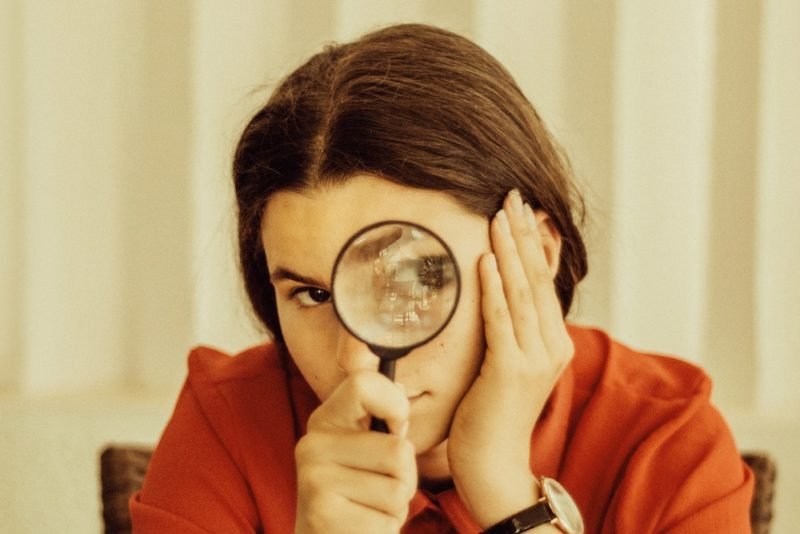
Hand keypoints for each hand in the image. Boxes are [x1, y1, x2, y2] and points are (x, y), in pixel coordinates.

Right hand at [294, 370, 416, 533]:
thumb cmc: (357, 495)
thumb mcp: (366, 450)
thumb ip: (384, 420)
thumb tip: (401, 388)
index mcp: (325, 420)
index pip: (364, 383)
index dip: (396, 405)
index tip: (396, 430)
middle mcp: (312, 444)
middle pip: (399, 450)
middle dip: (406, 476)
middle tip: (381, 489)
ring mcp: (313, 480)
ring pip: (399, 488)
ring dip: (397, 506)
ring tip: (370, 509)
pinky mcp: (322, 516)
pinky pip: (389, 521)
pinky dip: (386, 530)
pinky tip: (363, 527)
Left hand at [447, 189, 573, 527]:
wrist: (494, 464)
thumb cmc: (493, 413)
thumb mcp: (511, 365)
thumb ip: (514, 331)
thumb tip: (502, 292)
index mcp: (555, 343)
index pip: (544, 283)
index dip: (533, 244)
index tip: (523, 211)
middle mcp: (553, 346)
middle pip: (537, 279)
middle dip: (523, 235)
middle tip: (512, 197)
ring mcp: (536, 359)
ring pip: (522, 292)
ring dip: (508, 250)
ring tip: (499, 215)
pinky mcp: (511, 371)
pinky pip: (502, 319)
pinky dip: (493, 287)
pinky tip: (484, 260)